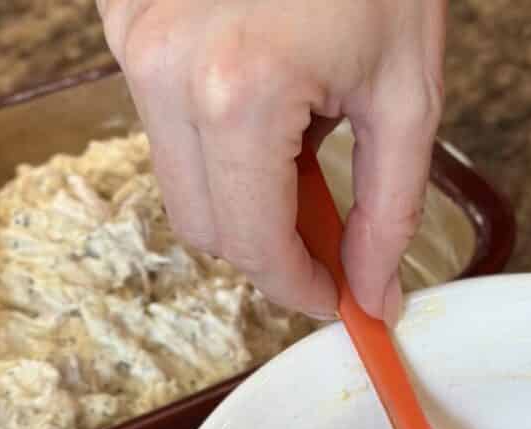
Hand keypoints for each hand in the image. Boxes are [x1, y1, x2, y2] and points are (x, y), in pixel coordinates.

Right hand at [97, 0, 445, 321]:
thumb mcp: (407, 98)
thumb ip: (389, 214)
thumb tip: (373, 295)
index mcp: (238, 95)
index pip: (253, 247)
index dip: (300, 289)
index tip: (339, 299)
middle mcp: (165, 70)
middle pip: (207, 227)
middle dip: (272, 250)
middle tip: (332, 235)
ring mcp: (133, 39)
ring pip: (182, 182)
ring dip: (245, 194)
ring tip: (305, 144)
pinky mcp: (123, 18)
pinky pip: (165, 125)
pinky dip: (218, 145)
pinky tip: (268, 103)